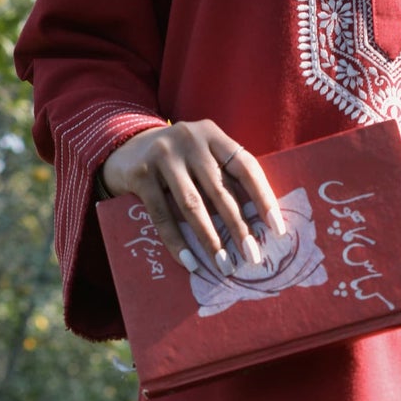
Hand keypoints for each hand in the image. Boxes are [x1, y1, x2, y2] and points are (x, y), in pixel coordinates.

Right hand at [100, 119, 285, 272]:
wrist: (124, 146)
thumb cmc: (177, 161)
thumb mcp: (202, 158)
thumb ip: (224, 178)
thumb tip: (257, 225)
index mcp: (213, 135)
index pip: (246, 166)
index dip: (263, 198)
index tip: (276, 230)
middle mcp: (190, 140)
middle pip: (220, 190)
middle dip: (238, 227)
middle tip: (251, 256)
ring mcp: (164, 156)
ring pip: (192, 205)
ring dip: (210, 240)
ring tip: (223, 265)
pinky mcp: (141, 175)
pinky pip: (162, 215)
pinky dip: (176, 242)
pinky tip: (189, 262)